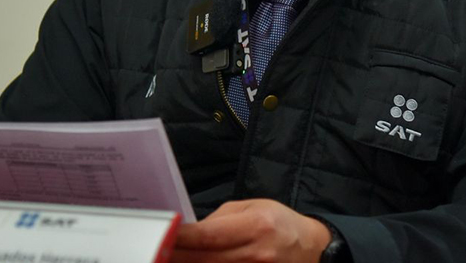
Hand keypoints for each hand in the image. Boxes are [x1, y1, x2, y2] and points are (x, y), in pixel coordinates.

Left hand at [172, 199, 331, 262]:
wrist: (313, 250)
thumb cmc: (280, 224)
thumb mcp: (253, 208)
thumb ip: (218, 221)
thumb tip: (187, 233)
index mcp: (256, 226)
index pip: (207, 235)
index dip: (179, 238)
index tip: (157, 234)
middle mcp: (255, 254)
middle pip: (203, 260)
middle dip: (174, 256)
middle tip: (152, 251)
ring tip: (165, 259)